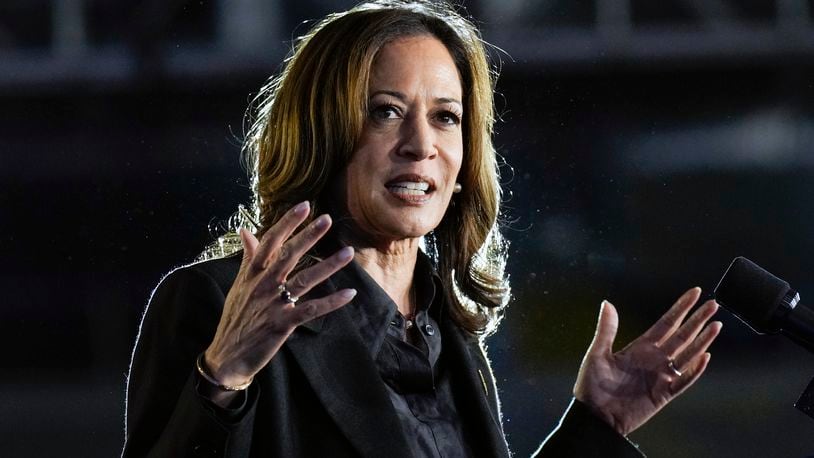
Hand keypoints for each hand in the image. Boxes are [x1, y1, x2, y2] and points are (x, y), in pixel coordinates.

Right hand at [202, 201, 355, 402]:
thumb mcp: (239, 285)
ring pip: (304, 280)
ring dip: (328, 266)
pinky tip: (349, 294)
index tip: (304, 206)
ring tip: (347, 253)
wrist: (227, 356)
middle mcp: (262, 285)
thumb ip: (247, 257)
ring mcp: (273, 304)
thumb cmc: (236, 318)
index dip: (287, 223)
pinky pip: (311, 310)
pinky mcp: (282, 324)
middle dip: (308, 236)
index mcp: (252, 273)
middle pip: (288, 255)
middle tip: (327, 219)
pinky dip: (331, 302)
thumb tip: (244, 230)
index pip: (270, 241)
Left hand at [573, 287, 721, 435]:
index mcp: (640, 347)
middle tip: (713, 304)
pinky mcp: (663, 394)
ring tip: (716, 325)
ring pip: (687, 355)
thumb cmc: (592, 385)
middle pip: (682, 335)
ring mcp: (661, 376)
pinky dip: (695, 370)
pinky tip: (705, 357)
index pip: (666, 323)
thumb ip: (606, 330)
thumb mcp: (597, 354)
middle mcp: (654, 359)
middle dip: (697, 320)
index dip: (681, 308)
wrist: (595, 416)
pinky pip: (684, 381)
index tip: (695, 293)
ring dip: (702, 340)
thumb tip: (607, 303)